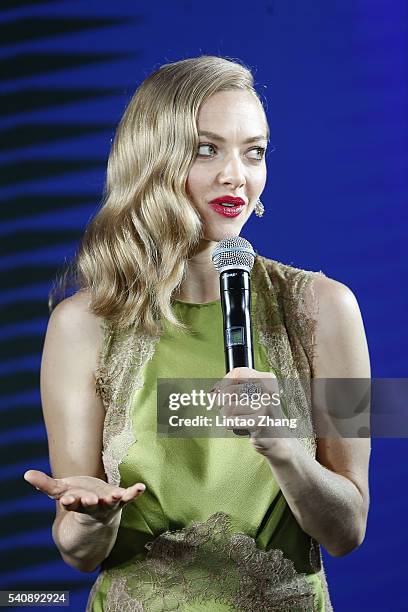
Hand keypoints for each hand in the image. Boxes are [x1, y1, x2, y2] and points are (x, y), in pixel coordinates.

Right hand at [24, 470, 145, 524]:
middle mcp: (93, 508)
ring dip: (114, 500)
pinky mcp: (120, 501)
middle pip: (91, 506)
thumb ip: (45, 484)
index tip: (67, 500)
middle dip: (89, 503)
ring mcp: (108, 506)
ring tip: (117, 496)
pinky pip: (128, 498)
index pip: (72, 504)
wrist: (95, 522)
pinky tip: (141, 487)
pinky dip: (134, 493)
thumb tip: (27, 474)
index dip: (70, 502)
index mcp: (77, 506)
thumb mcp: (61, 493)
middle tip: (89, 500)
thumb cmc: (76, 501)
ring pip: (110, 504)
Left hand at [212, 367, 293, 456]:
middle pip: (228, 391)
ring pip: (227, 408)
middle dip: (221, 403)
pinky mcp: (259, 423)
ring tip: (237, 419)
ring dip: (226, 416)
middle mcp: (268, 391)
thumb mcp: (250, 396)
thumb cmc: (259, 415)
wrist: (279, 439)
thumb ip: (231, 389)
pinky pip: (230, 422)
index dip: (223, 382)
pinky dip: (230, 426)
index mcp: (267, 380)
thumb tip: (211, 393)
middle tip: (228, 411)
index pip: (238, 372)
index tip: (220, 392)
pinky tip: (241, 428)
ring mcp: (265, 407)